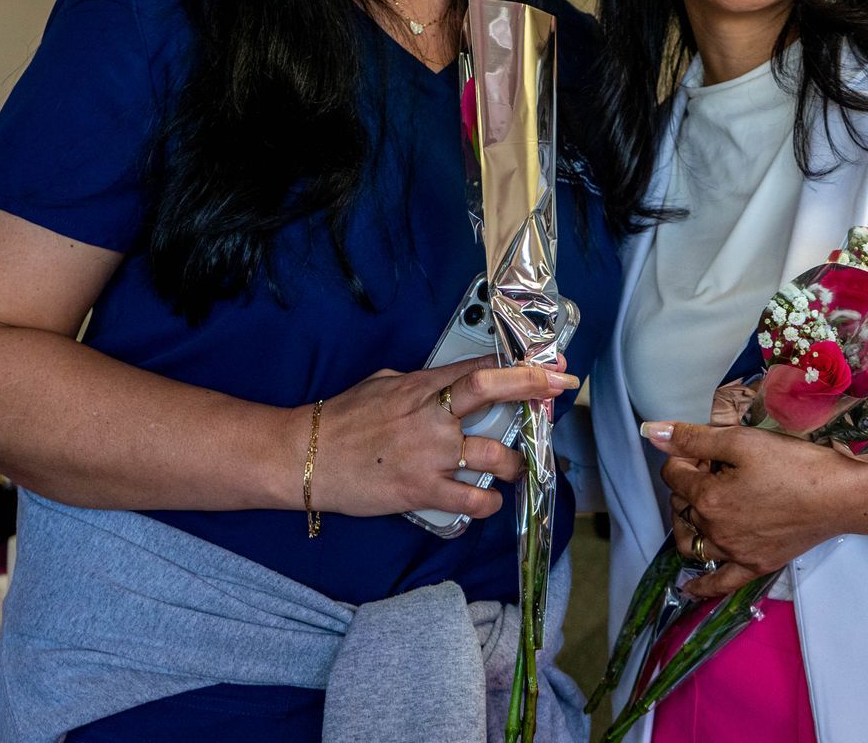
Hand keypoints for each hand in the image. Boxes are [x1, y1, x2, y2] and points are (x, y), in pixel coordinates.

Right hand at [306, 357, 577, 519]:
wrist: (307, 457)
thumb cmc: (342, 420)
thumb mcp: (383, 384)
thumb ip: (420, 384)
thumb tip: (447, 382)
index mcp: (422, 387)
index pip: (479, 369)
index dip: (519, 365)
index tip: (548, 364)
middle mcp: (431, 417)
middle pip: (492, 393)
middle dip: (533, 388)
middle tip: (560, 388)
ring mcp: (429, 454)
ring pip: (495, 456)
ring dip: (515, 465)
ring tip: (516, 468)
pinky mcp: (422, 490)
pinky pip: (471, 500)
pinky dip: (485, 503)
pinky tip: (486, 501)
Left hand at [646, 420, 867, 599]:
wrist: (839, 495)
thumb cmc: (794, 464)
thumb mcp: (742, 441)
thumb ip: (694, 438)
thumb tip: (653, 432)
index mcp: (708, 498)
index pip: (673, 473)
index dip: (688, 455)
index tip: (712, 449)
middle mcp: (715, 530)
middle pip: (681, 503)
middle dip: (690, 481)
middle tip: (719, 467)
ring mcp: (735, 553)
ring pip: (691, 541)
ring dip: (687, 522)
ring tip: (701, 505)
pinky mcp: (755, 566)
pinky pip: (720, 583)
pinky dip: (701, 586)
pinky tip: (689, 587)